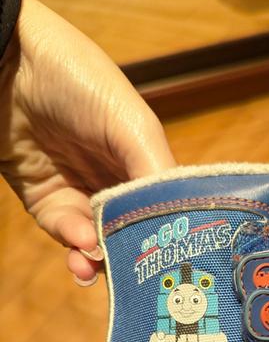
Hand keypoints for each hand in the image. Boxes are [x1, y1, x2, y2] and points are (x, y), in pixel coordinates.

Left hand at [0, 0, 175, 284]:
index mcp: (143, 162)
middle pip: (132, 232)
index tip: (176, 261)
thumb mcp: (132, 123)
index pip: (164, 209)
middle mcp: (115, 181)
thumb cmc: (79, 80)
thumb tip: (178, 222)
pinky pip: (64, 233)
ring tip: (99, 265)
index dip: (170, 235)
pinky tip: (82, 245)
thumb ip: (155, 170)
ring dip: (101, 259)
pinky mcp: (46, 202)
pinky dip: (74, 243)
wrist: (7, 63)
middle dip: (134, 256)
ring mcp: (80, 193)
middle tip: (138, 277)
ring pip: (99, 241)